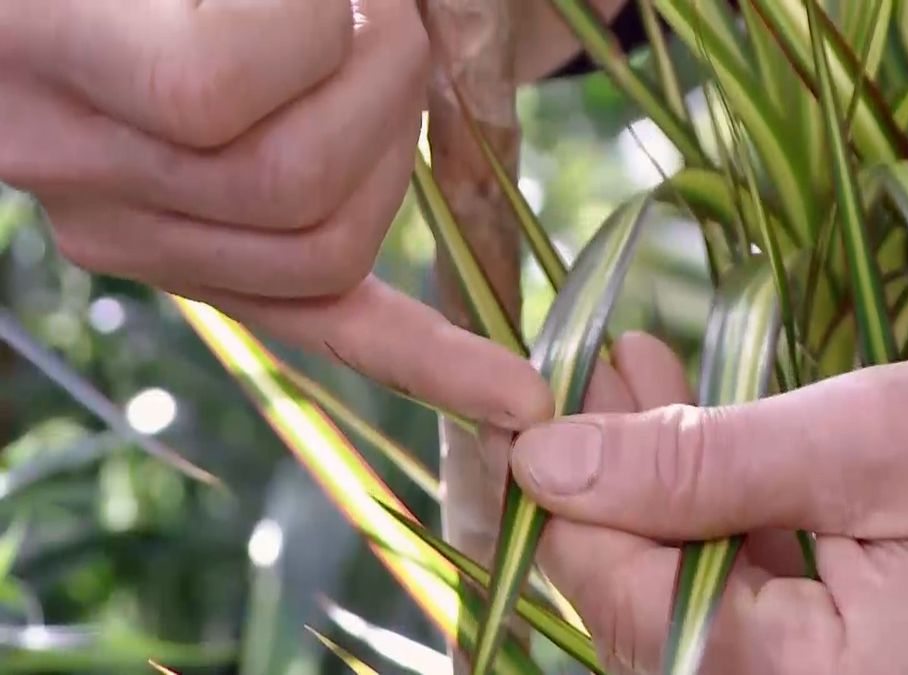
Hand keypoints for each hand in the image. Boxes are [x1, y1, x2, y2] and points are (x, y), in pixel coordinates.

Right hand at [0, 0, 550, 427]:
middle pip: (297, 191)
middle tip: (390, 19)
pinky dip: (428, 360)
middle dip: (389, 91)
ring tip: (374, 72)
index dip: (321, 36)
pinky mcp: (198, 265)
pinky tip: (517, 398)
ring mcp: (135, 236)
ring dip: (395, 159)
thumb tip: (393, 18)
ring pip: (327, 259)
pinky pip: (322, 327)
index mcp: (49, 52)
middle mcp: (80, 171)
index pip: (210, 92)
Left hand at [511, 357, 907, 673]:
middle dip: (605, 469)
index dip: (563, 486)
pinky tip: (687, 421)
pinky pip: (732, 590)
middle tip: (586, 359)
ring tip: (630, 366)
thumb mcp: (874, 442)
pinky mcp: (829, 667)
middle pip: (637, 592)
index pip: (616, 589)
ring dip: (651, 474)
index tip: (534, 389)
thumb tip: (546, 460)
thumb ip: (705, 460)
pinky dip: (706, 506)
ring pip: (677, 584)